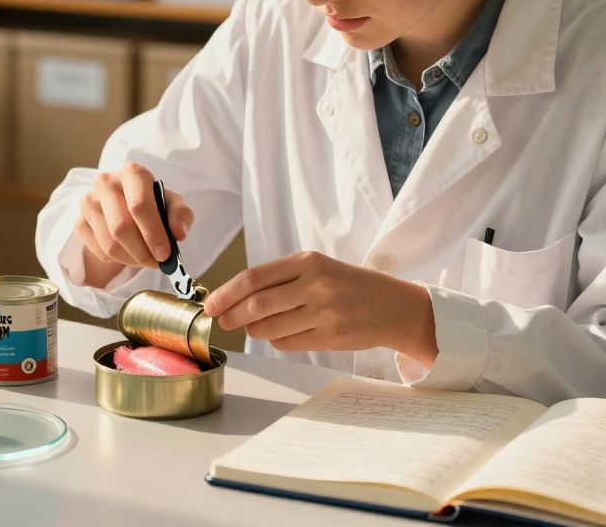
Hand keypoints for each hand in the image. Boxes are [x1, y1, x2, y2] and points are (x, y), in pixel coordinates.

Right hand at [75, 162, 194, 271]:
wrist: (123, 202)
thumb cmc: (151, 201)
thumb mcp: (171, 203)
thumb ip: (181, 215)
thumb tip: (178, 233)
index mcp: (132, 173)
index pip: (139, 205)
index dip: (153, 233)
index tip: (164, 254)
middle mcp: (106, 182)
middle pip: (121, 227)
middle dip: (142, 252)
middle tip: (156, 262)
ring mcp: (89, 201)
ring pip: (109, 243)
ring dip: (131, 259)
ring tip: (145, 259)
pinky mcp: (79, 220)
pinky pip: (99, 251)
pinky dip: (117, 260)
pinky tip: (129, 253)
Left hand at [203, 251, 437, 366]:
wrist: (395, 307)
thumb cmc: (349, 285)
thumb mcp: (318, 268)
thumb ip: (280, 278)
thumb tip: (235, 297)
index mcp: (308, 262)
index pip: (254, 278)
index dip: (227, 294)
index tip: (211, 304)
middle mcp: (315, 285)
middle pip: (257, 304)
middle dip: (232, 316)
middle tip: (222, 321)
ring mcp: (324, 313)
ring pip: (268, 327)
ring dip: (252, 330)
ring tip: (253, 327)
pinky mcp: (330, 337)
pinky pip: (286, 343)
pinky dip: (275, 340)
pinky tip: (280, 334)